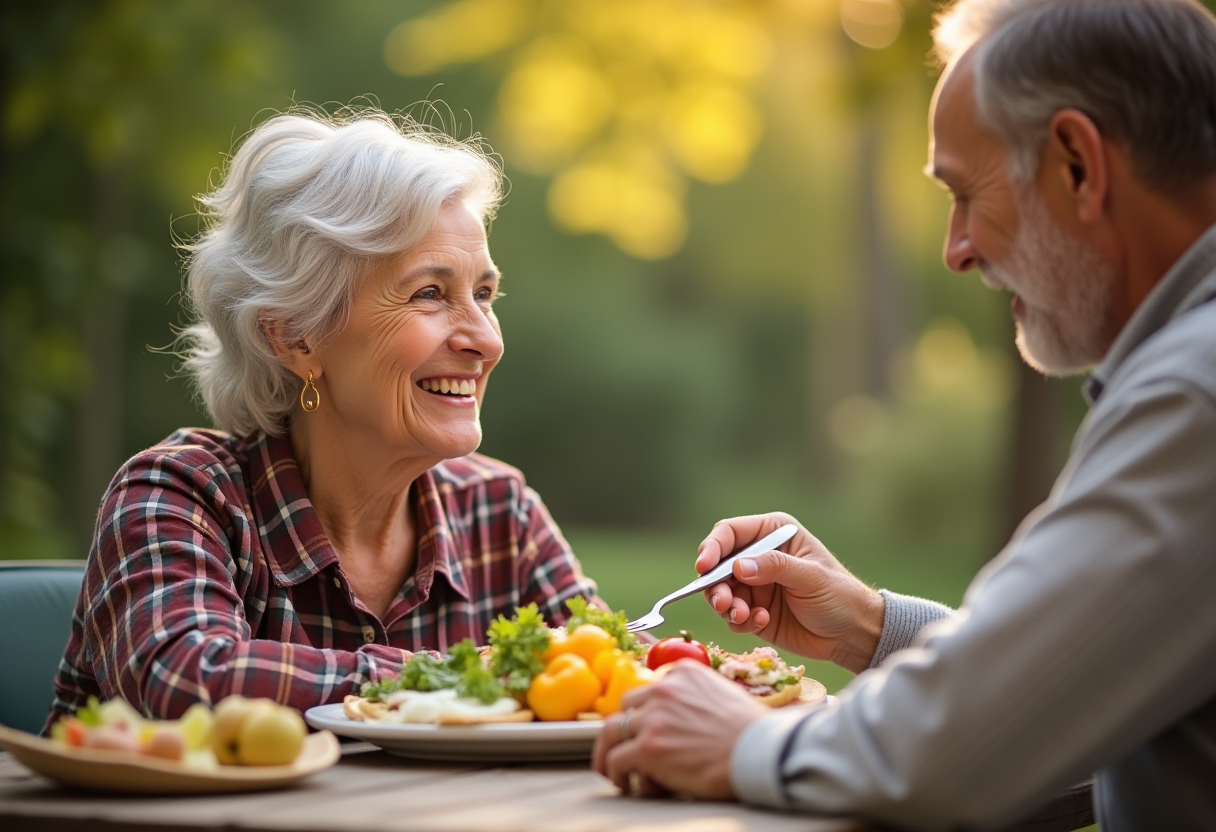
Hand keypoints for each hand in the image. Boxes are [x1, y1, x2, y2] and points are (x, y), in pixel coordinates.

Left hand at [591, 661, 766, 799]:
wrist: (759, 751)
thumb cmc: (751, 731)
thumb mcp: (722, 693)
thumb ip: (697, 696)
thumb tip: (688, 716)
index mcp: (682, 672)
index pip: (648, 689)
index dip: (642, 712)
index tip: (640, 728)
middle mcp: (663, 689)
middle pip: (624, 707)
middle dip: (622, 729)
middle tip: (619, 747)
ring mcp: (653, 717)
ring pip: (610, 731)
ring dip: (608, 752)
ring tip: (610, 770)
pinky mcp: (648, 747)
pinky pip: (616, 759)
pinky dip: (615, 773)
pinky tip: (625, 783)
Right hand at [696, 512, 883, 672]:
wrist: (853, 635)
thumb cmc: (840, 596)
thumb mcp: (811, 577)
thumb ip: (775, 567)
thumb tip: (738, 567)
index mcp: (772, 535)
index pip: (730, 533)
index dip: (712, 547)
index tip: (704, 567)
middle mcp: (758, 557)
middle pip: (718, 565)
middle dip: (715, 585)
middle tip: (724, 603)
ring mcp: (754, 586)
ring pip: (720, 592)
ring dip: (727, 606)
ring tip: (745, 616)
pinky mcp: (753, 612)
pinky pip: (732, 616)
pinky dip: (740, 621)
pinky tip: (761, 622)